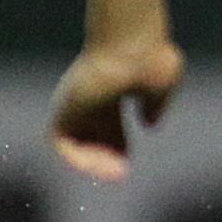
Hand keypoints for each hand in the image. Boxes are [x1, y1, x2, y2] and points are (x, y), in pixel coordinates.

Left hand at [49, 29, 186, 179]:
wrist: (131, 47)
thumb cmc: (150, 59)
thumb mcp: (161, 85)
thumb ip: (155, 105)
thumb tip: (150, 124)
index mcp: (112, 88)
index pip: (108, 124)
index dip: (117, 145)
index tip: (127, 161)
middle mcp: (90, 96)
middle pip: (91, 135)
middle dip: (104, 156)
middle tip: (120, 173)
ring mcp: (75, 103)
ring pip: (74, 140)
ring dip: (91, 162)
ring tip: (114, 173)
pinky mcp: (63, 109)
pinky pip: (61, 142)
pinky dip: (77, 158)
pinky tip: (98, 166)